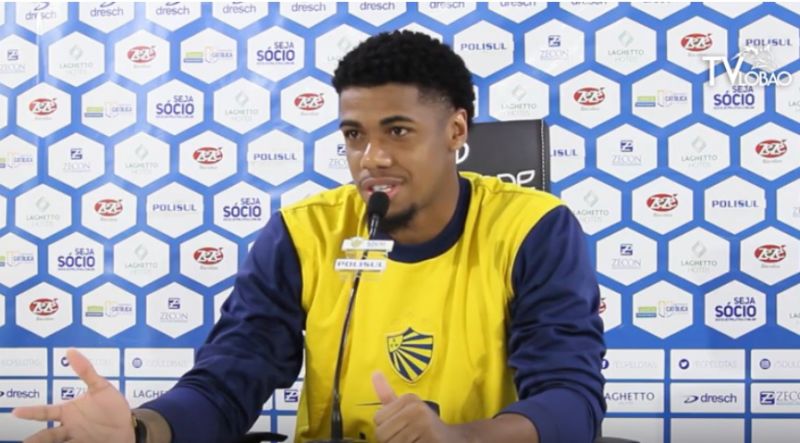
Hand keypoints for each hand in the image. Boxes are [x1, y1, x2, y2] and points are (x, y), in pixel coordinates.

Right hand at [12, 348, 134, 442]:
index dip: (30, 412)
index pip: (45, 412)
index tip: (16, 412)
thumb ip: (86, 371)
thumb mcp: (101, 387)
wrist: (129, 425)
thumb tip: (70, 350)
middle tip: (25, 442)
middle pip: (47, 435)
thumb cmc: (112, 407)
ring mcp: (76, 438)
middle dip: (36, 439)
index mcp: (68, 412)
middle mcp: (69, 427)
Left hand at [372, 371, 471, 442]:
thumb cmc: (424, 426)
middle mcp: (416, 409)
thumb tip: (374, 373)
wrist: (455, 439)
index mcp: (409, 399)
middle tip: (409, 438)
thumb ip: (388, 395)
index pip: (377, 420)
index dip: (386, 429)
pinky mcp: (432, 440)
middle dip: (392, 441)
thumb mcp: (406, 408)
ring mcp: (424, 425)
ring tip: (415, 442)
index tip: (403, 428)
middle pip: (382, 434)